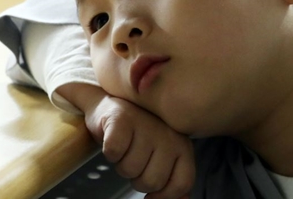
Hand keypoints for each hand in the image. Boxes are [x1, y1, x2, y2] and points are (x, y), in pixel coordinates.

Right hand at [58, 84, 194, 198]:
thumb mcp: (163, 157)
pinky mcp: (121, 119)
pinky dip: (110, 152)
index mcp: (182, 146)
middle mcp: (168, 135)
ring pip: (131, 170)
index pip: (182, 183)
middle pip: (152, 181)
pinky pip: (114, 152)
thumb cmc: (140, 136)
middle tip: (135, 160)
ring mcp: (146, 126)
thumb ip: (173, 180)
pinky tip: (113, 140)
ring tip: (125, 148)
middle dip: (138, 178)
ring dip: (122, 165)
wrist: (113, 103)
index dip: (164, 195)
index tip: (150, 194)